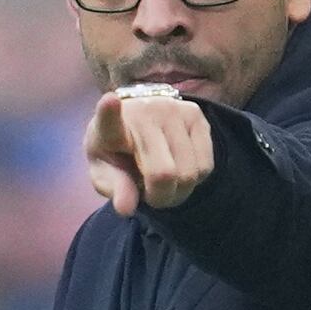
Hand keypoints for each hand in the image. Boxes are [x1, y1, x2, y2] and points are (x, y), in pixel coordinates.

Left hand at [82, 86, 216, 217]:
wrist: (137, 125)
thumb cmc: (116, 154)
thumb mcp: (105, 175)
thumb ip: (115, 189)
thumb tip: (126, 208)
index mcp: (110, 126)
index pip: (109, 118)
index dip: (109, 111)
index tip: (109, 101)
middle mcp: (144, 111)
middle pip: (164, 174)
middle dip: (160, 197)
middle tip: (151, 195)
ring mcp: (174, 110)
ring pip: (190, 174)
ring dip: (179, 191)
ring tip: (165, 183)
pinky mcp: (196, 115)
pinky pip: (205, 166)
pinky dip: (195, 179)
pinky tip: (180, 169)